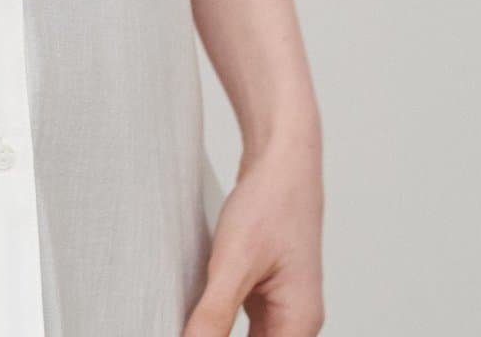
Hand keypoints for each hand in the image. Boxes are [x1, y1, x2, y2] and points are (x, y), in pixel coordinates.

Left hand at [182, 130, 324, 335]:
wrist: (281, 161)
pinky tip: (192, 316)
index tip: (189, 334)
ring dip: (216, 333)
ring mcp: (281, 308)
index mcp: (299, 324)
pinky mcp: (265, 292)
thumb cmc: (269, 205)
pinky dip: (219, 324)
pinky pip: (241, 323)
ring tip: (182, 322)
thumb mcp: (234, 262)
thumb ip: (214, 314)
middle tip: (181, 325)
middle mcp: (295, 323)